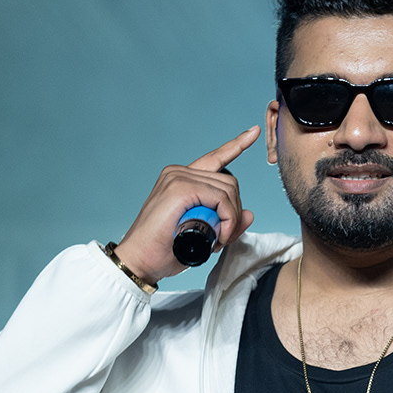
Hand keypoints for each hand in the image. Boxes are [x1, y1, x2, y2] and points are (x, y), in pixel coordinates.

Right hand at [114, 126, 259, 283]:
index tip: (253, 132)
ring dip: (231, 219)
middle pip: (229, 182)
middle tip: (223, 237)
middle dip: (234, 212)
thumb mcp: (203, 234)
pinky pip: (221, 199)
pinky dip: (227, 219)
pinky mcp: (181, 188)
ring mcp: (179, 177)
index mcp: (182, 179)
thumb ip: (226, 222)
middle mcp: (179, 173)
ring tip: (218, 240)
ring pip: (228, 190)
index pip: (215, 158)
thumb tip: (249, 214)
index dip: (236, 145)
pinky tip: (219, 236)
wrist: (139, 260)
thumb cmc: (165, 249)